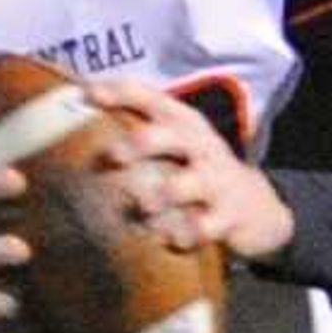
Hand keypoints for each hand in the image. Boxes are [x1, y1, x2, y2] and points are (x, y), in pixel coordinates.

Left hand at [79, 78, 293, 260]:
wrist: (256, 207)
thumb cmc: (196, 171)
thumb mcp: (174, 146)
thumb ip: (135, 136)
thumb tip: (74, 122)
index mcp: (182, 124)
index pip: (152, 99)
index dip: (121, 93)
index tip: (88, 94)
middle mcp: (199, 146)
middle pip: (169, 136)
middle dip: (139, 143)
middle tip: (112, 157)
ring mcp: (216, 181)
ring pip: (187, 184)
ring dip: (161, 195)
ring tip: (143, 206)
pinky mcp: (228, 216)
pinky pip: (206, 226)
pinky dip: (187, 233)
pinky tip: (171, 239)